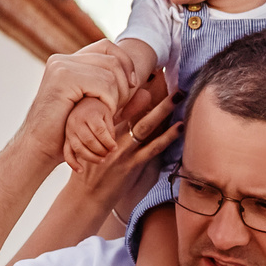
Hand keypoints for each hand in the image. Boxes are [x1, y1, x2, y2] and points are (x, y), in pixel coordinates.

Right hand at [23, 43, 132, 163]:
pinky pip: (103, 83)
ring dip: (117, 96)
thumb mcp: (98, 113)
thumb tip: (146, 91)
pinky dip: (110, 100)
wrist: (39, 147)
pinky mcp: (63, 78)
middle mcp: (62, 59)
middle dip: (124, 83)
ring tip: (109, 113)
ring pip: (110, 72)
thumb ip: (120, 100)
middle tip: (120, 106)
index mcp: (67, 62)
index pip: (107, 46)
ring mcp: (61, 66)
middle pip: (112, 58)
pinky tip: (103, 113)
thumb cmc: (65, 134)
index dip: (125, 62)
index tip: (132, 85)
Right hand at [62, 93, 118, 173]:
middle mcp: (76, 122)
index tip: (115, 148)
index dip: (108, 141)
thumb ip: (109, 130)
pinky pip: (67, 153)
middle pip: (89, 140)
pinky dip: (72, 163)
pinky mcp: (66, 139)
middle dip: (101, 150)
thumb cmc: (98, 111)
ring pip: (78, 148)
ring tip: (101, 160)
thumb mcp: (107, 115)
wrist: (82, 104)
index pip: (99, 130)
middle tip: (108, 154)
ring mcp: (69, 131)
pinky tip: (81, 170)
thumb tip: (112, 148)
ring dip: (91, 157)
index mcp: (89, 114)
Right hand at [73, 85, 178, 227]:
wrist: (86, 197)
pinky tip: (180, 126)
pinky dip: (167, 137)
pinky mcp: (131, 166)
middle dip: (152, 90)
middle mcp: (111, 135)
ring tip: (178, 95)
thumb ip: (108, 124)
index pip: (120, 101)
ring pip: (145, 125)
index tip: (150, 69)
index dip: (134, 85)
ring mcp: (122, 150)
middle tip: (165, 72)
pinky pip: (152, 148)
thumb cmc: (91, 169)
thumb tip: (129, 105)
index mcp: (101, 127)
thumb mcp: (92, 141)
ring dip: (163, 109)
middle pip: (134, 108)